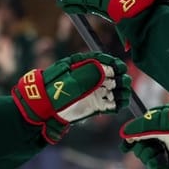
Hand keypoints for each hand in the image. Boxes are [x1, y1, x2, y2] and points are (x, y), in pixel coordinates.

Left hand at [12, 51, 131, 143]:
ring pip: (118, 89)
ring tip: (119, 94)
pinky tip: (118, 102)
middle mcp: (95, 78)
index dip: (115, 64)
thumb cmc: (55, 88)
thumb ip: (89, 73)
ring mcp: (97, 92)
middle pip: (116, 75)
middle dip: (120, 78)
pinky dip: (120, 103)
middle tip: (116, 83)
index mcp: (88, 66)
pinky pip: (115, 104)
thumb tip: (107, 70)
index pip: (107, 61)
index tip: (119, 68)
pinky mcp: (98, 105)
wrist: (45, 107)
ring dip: (123, 91)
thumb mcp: (70, 77)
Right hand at [120, 103, 168, 168]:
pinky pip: (159, 165)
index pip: (136, 134)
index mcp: (152, 123)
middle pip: (141, 148)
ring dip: (150, 159)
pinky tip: (159, 165)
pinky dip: (158, 166)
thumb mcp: (153, 123)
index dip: (129, 142)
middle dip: (143, 151)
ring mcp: (166, 146)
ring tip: (156, 158)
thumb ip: (137, 129)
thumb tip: (123, 134)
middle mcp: (158, 135)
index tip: (124, 149)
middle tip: (149, 151)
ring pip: (149, 158)